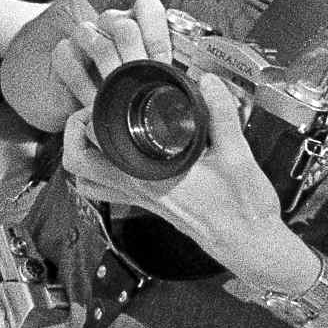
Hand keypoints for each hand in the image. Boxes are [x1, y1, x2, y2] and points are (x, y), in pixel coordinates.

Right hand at [45, 0, 178, 116]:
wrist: (89, 106)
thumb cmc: (131, 93)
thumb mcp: (158, 82)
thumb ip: (175, 75)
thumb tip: (202, 86)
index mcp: (140, 24)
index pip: (147, 6)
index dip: (156, 34)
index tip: (164, 63)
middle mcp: (112, 24)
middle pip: (122, 27)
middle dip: (135, 60)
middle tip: (141, 85)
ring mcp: (85, 36)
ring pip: (95, 39)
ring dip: (109, 72)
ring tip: (118, 95)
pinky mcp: (63, 52)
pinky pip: (68, 59)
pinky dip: (83, 84)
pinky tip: (94, 100)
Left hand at [61, 69, 312, 292]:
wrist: (252, 245)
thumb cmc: (244, 209)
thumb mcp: (238, 156)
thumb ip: (222, 116)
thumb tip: (210, 83)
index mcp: (147, 178)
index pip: (89, 154)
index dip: (84, 124)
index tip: (97, 102)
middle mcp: (138, 191)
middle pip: (78, 170)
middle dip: (75, 138)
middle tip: (92, 114)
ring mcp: (142, 201)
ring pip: (91, 184)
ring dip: (86, 158)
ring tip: (100, 131)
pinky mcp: (153, 205)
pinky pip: (111, 191)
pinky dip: (105, 172)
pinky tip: (124, 154)